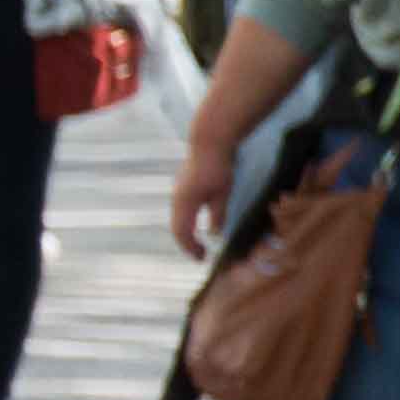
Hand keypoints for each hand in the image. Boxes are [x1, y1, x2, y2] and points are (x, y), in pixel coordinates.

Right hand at [170, 129, 236, 259]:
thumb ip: (218, 215)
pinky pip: (181, 210)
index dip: (190, 248)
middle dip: (187, 243)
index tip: (202, 259)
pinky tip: (198, 223)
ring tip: (198, 242)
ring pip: (177, 219)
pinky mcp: (182, 186)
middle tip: (201, 255)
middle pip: (177, 228)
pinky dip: (187, 222)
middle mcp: (176, 199)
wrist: (209, 140)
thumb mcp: (222, 194)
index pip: (183, 232)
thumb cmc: (218, 167)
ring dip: (186, 233)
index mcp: (184, 203)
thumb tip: (215, 234)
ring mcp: (177, 191)